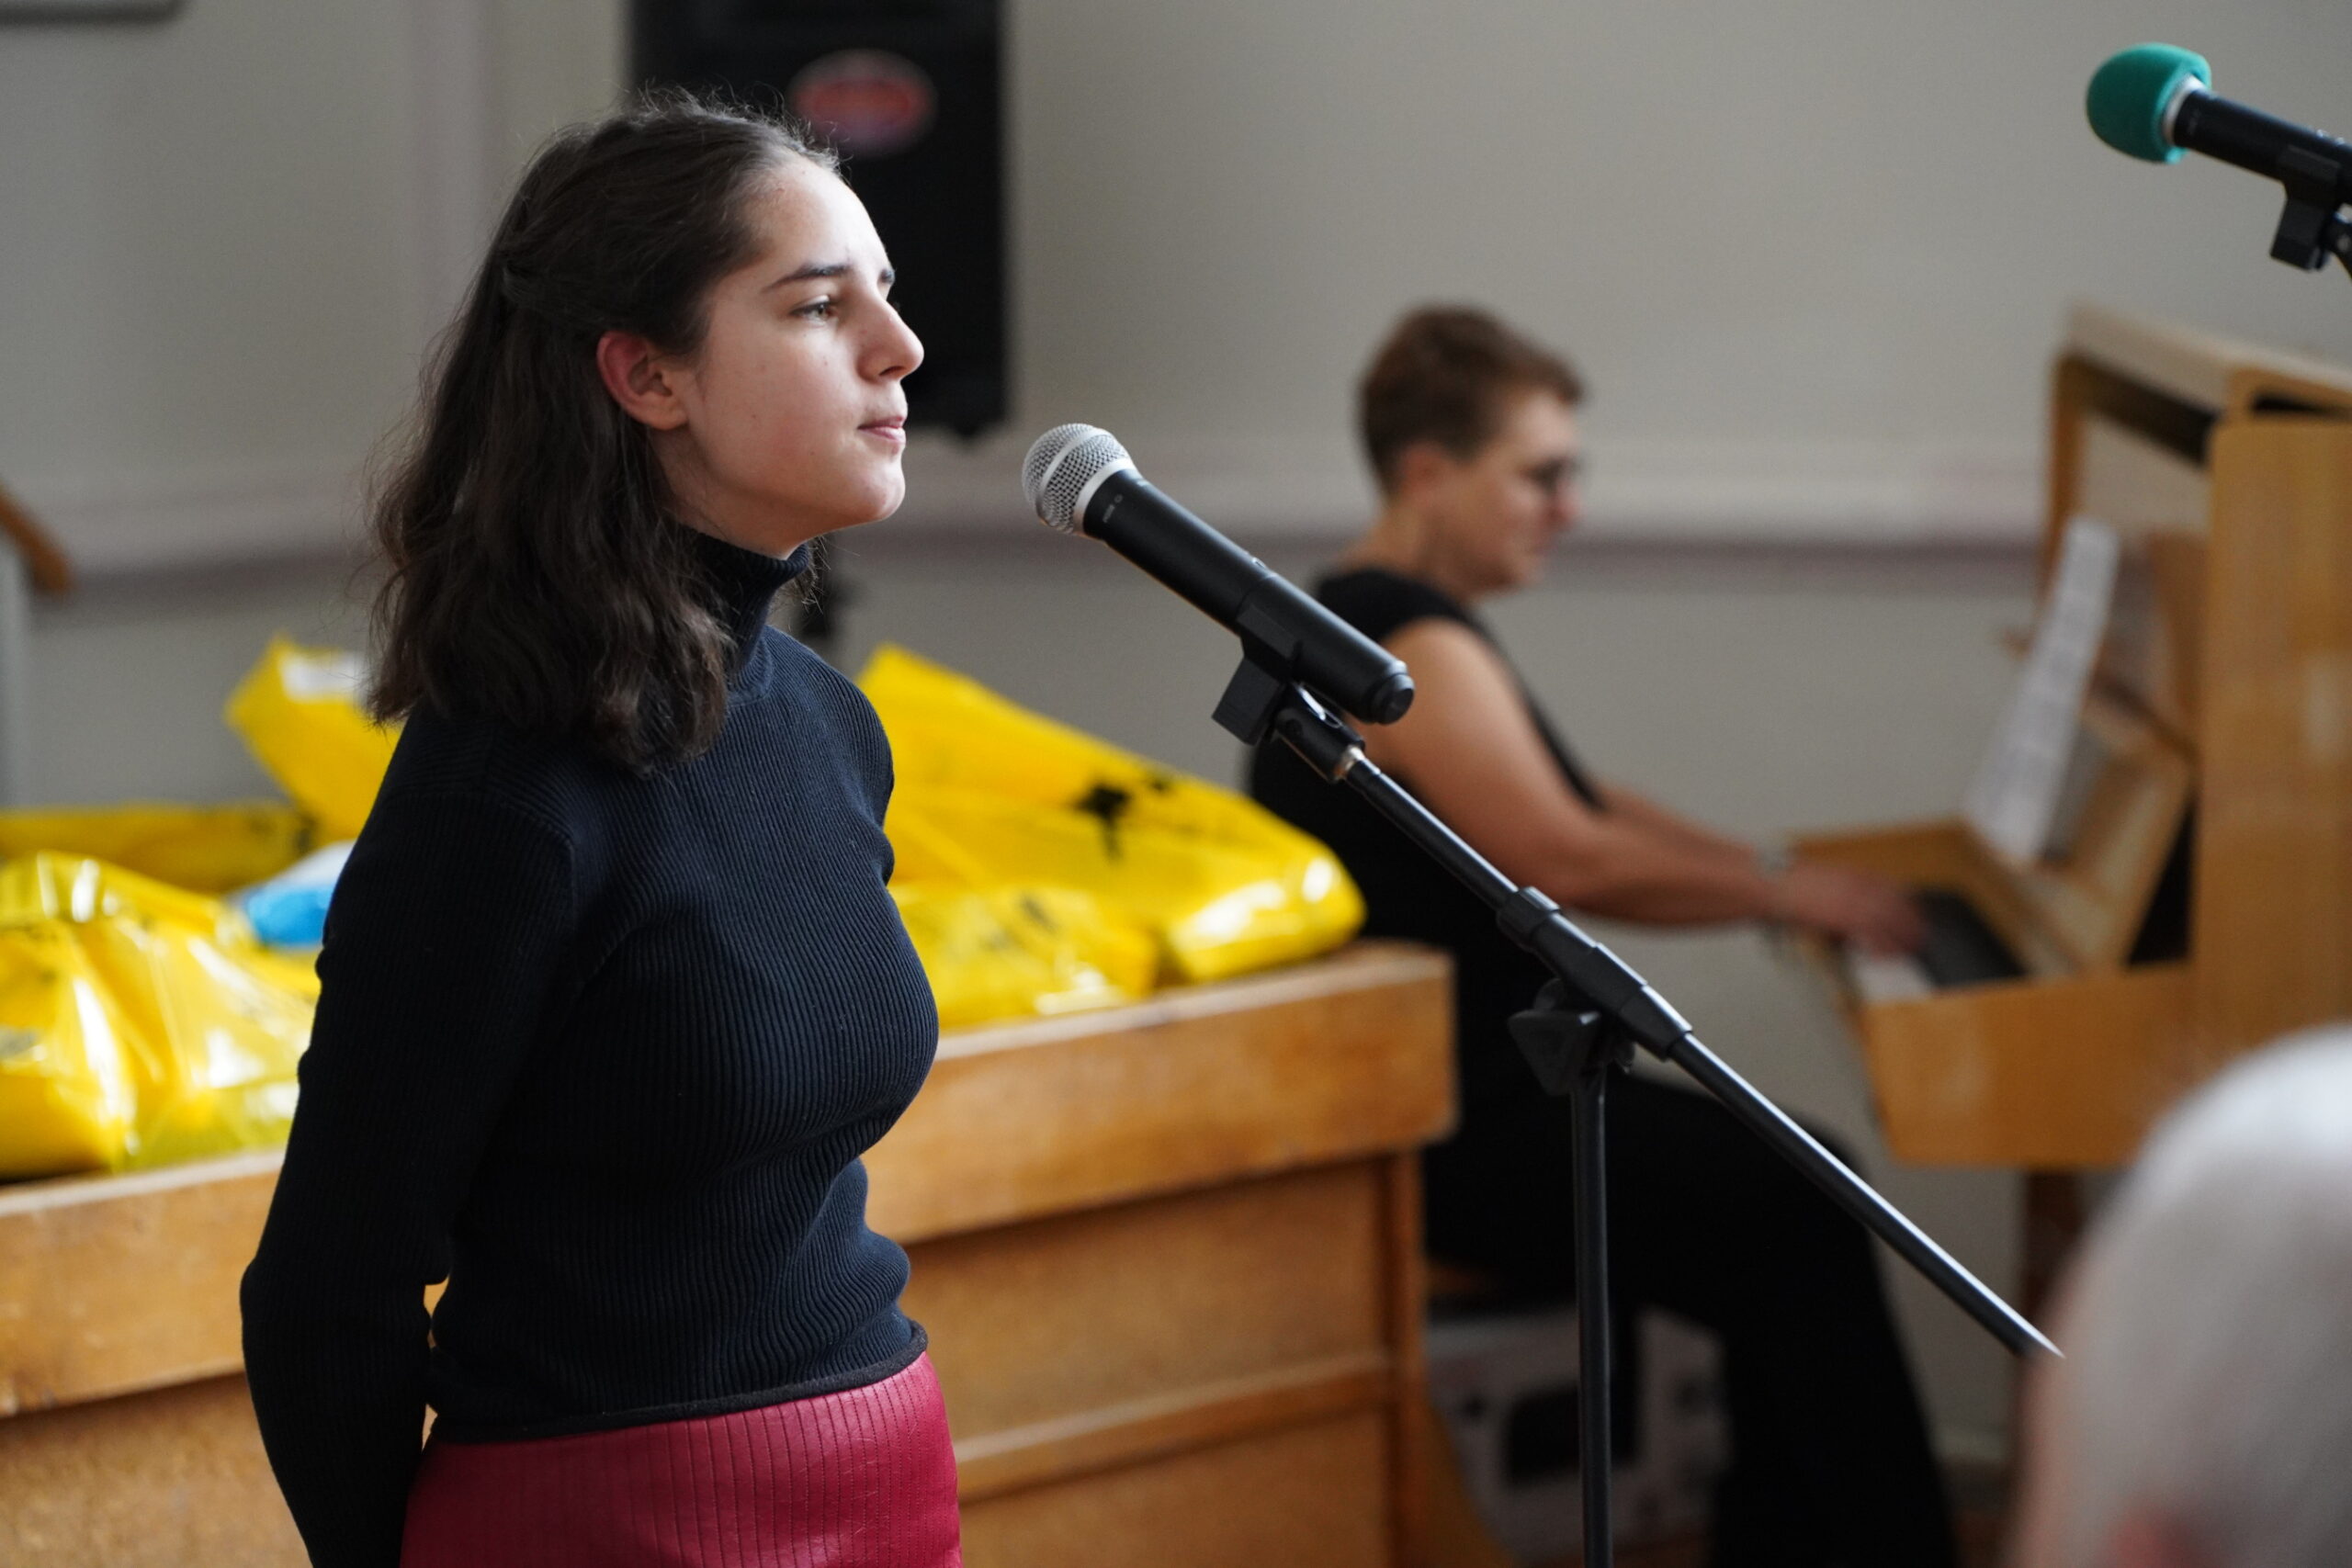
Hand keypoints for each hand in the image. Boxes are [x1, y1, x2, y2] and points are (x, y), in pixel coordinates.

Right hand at [1769, 863, 1924, 954]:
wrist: (1773, 883)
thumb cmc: (1790, 885)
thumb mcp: (1824, 884)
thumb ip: (1843, 896)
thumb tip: (1852, 920)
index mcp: (1856, 875)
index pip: (1893, 888)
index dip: (1908, 904)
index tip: (1915, 914)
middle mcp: (1859, 885)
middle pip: (1898, 905)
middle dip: (1912, 922)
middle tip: (1919, 937)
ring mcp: (1853, 900)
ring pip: (1890, 920)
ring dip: (1902, 937)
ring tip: (1908, 950)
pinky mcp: (1845, 916)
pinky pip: (1872, 934)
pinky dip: (1881, 947)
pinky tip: (1883, 956)